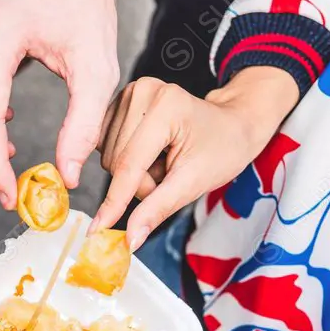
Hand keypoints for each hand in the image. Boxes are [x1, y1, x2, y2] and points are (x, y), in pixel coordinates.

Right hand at [93, 68, 299, 249]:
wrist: (231, 125)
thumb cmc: (222, 149)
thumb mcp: (195, 183)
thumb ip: (158, 209)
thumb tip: (130, 238)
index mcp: (165, 106)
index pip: (128, 165)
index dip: (114, 202)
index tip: (98, 230)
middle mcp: (142, 92)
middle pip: (116, 164)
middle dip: (141, 184)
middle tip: (170, 176)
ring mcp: (129, 94)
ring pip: (110, 158)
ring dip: (135, 174)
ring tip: (164, 162)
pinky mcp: (120, 103)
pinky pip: (108, 148)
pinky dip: (128, 163)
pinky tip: (150, 154)